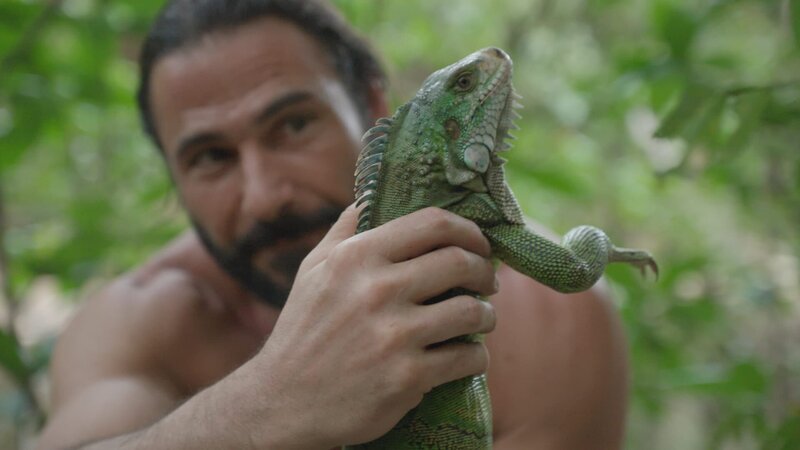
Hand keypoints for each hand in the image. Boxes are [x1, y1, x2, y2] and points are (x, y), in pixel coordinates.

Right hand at [251, 205, 497, 447]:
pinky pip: (468, 358)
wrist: (284, 403)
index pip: (433, 223)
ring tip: (482, 319)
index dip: (468, 230)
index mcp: (356, 257)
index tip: (478, 245)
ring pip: (472, 311)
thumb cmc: (303, 331)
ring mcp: (394, 335)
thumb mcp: (313, 270)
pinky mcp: (408, 378)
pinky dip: (476, 357)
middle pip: (460, 262)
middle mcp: (377, 290)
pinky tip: (468, 356)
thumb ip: (346, 230)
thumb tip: (373, 195)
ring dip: (487, 315)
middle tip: (488, 281)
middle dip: (486, 271)